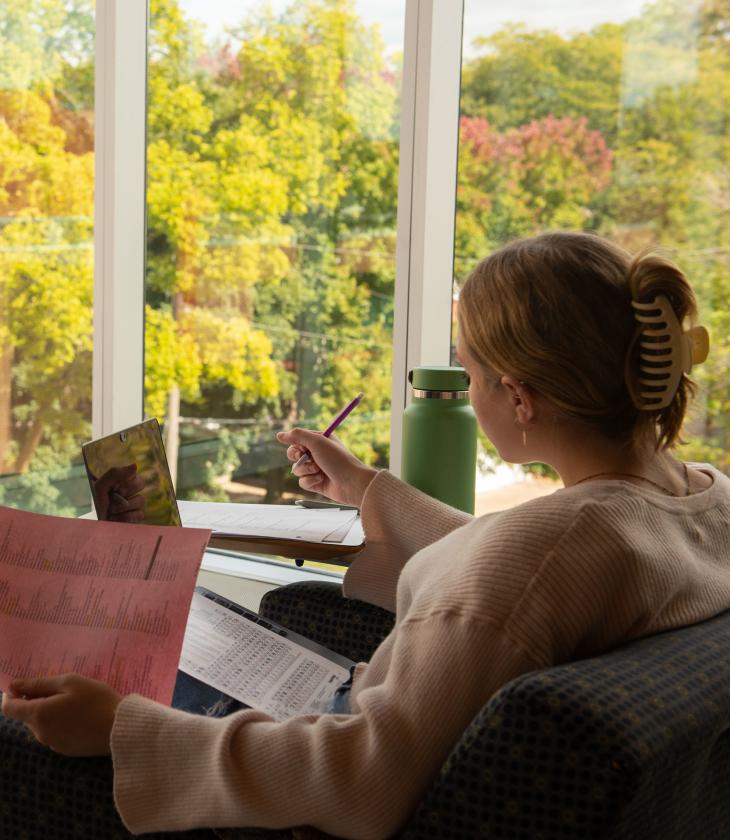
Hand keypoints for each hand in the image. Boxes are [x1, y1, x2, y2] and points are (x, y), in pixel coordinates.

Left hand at [1, 674, 120, 755]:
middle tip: (64, 691)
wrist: (119, 729)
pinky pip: (54, 733)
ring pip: (41, 724)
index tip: (30, 686)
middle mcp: (39, 733)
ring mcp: (51, 744)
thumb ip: (39, 684)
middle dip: (38, 701)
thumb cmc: (96, 700)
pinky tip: (81, 718)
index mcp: (38, 714)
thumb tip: (12, 685)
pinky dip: (61, 723)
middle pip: (27, 715)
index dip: (13, 694)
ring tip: (76, 704)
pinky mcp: (64, 750)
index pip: (8, 707)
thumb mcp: (70, 682)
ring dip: (51, 712)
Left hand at [92, 464, 145, 522]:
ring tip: (111, 510)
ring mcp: (135, 504)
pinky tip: (116, 518)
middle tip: (113, 497)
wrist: (92, 523)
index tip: (114, 487)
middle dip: (126, 491)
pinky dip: (126, 517)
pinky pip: (140, 514)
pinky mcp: (136, 516)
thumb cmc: (95, 503)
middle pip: (141, 483)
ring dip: (123, 506)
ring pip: (141, 500)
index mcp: (122, 481)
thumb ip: (115, 473)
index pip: (134, 473)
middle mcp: (130, 491)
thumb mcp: (100, 486)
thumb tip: (135, 465)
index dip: (125, 480)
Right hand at [276, 428, 377, 507]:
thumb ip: (297, 436)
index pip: (298, 440)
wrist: (352, 483)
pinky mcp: (316, 483)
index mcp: (319, 441)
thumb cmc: (338, 460)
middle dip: (298, 458)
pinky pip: (302, 482)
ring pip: (297, 470)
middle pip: (294, 455)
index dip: (296, 445)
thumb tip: (279, 435)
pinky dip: (310, 481)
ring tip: (319, 471)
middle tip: (310, 459)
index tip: (302, 449)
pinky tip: (321, 481)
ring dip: (306, 470)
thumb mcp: (317, 442)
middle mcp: (317, 454)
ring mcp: (316, 469)